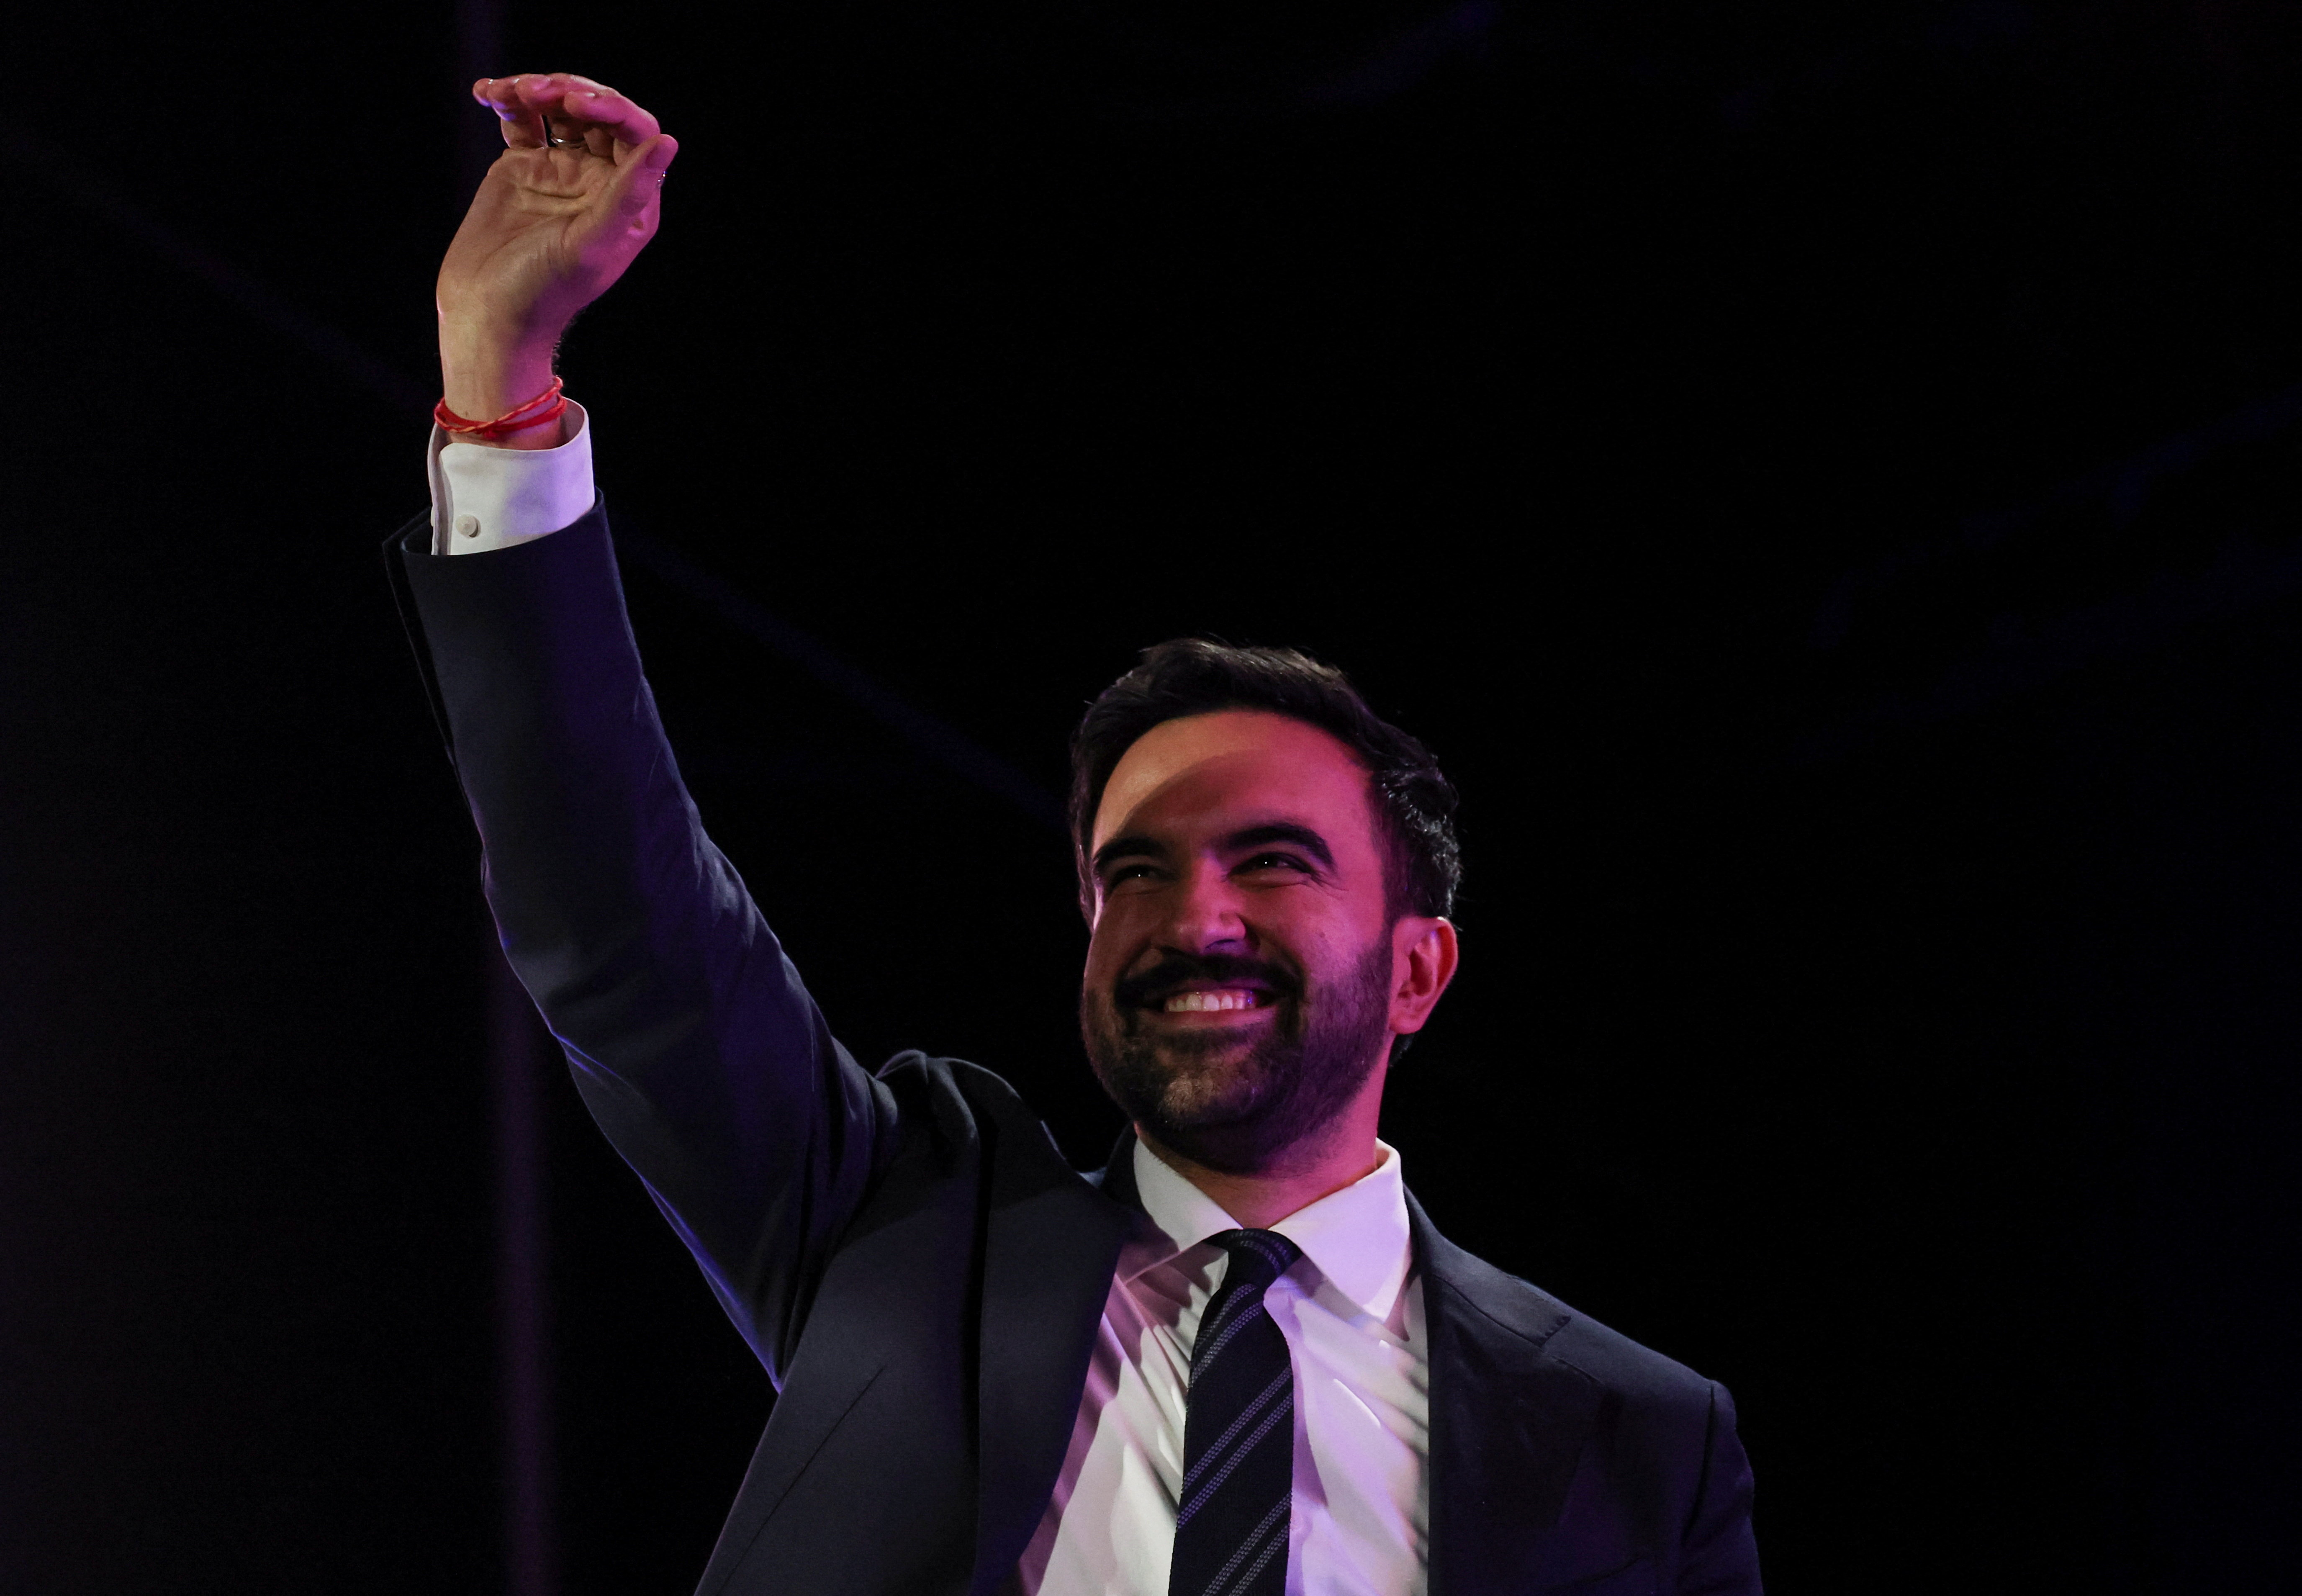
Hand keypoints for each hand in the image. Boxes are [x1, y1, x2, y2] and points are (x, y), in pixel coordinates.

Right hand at [436, 73, 677, 437]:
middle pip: (597, 113)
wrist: (489, 315)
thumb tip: (669, 143)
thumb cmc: (545, 291)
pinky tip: (486, 91)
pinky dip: (506, 100)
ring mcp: (560, 171)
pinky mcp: (521, 167)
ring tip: (509, 91)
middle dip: (569, 91)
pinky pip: (520, 120)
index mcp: (629, 200)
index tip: (575, 103)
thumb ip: (629, 193)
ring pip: (557, 109)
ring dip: (536, 89)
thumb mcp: (592, 243)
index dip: (610, 108)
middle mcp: (599, 181)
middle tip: (538, 90)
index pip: (634, 132)